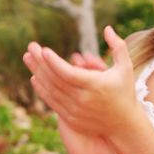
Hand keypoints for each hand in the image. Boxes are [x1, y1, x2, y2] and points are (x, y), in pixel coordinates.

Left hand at [23, 26, 139, 140]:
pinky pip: (52, 102)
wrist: (124, 125)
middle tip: (31, 46)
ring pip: (51, 90)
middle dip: (40, 62)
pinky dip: (42, 90)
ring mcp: (75, 110)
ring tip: (28, 58)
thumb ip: (118, 46)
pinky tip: (35, 77)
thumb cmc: (125, 92)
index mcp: (95, 85)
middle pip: (55, 79)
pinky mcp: (71, 118)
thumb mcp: (125, 68)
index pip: (68, 73)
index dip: (54, 62)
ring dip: (37, 73)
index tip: (44, 50)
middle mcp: (83, 99)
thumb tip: (107, 28)